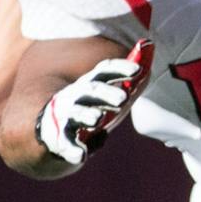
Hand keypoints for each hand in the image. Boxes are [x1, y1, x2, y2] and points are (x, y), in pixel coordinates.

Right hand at [36, 42, 154, 166]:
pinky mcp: (60, 139)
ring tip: (97, 119)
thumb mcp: (109, 92)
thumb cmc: (90, 107)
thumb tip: (149, 44)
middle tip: (122, 99)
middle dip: (106, 93)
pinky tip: (81, 157)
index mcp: (91, 84)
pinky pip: (66, 144)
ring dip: (86, 116)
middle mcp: (77, 97)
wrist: (50, 129)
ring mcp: (66, 117)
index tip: (137, 70)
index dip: (119, 69)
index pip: (103, 71)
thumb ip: (130, 76)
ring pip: (77, 115)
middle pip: (91, 91)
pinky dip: (72, 150)